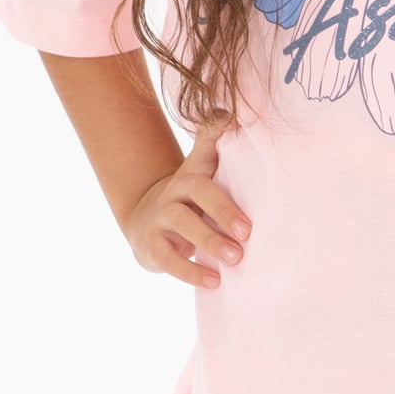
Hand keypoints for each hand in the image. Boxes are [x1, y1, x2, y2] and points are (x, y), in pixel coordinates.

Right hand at [123, 121, 249, 290]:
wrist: (146, 224)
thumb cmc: (189, 198)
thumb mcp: (201, 172)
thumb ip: (213, 144)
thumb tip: (227, 111)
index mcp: (192, 176)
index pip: (206, 160)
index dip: (220, 156)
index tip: (243, 170)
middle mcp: (174, 193)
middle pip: (197, 191)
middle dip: (223, 210)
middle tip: (248, 234)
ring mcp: (161, 220)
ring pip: (183, 224)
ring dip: (210, 241)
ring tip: (235, 259)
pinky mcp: (152, 247)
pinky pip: (169, 259)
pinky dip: (192, 272)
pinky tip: (213, 282)